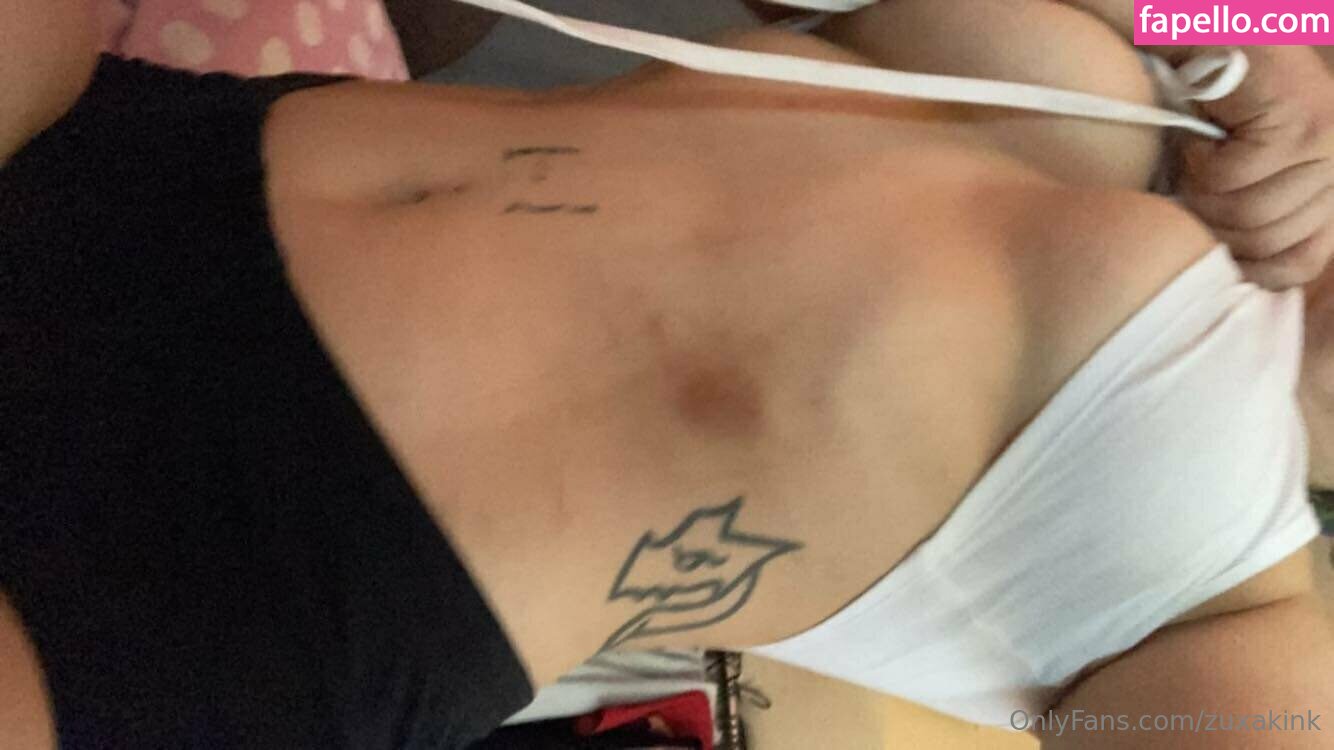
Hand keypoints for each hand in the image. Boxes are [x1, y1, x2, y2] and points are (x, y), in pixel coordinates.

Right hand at [1179, 47, 1333, 289]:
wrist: (1214, 33)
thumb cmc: (1213, 102)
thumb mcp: (1234, 178)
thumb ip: (1252, 227)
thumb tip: (1238, 282)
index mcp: (1331, 183)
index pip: (1299, 263)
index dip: (1247, 265)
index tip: (1211, 239)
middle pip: (1265, 244)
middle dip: (1211, 220)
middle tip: (1194, 181)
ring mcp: (1329, 140)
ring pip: (1246, 216)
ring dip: (1200, 189)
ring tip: (1198, 154)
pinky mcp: (1304, 123)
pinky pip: (1232, 181)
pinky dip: (1199, 163)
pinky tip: (1199, 137)